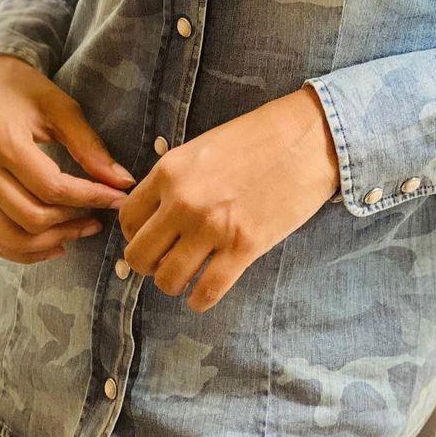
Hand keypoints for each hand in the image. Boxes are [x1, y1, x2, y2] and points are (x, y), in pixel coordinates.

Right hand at [0, 54, 136, 263]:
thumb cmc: (27, 91)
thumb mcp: (61, 108)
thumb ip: (89, 146)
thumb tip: (122, 182)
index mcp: (1, 140)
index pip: (52, 187)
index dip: (91, 197)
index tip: (119, 197)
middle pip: (31, 218)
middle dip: (72, 223)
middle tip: (101, 217)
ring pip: (9, 240)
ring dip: (50, 243)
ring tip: (81, 230)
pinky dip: (23, 251)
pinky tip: (53, 242)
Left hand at [116, 86, 340, 312]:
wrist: (307, 138)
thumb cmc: (259, 137)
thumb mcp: (203, 147)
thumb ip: (177, 179)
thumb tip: (160, 213)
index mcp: (170, 171)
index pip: (128, 218)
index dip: (136, 234)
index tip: (152, 237)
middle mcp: (183, 202)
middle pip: (139, 256)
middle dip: (149, 264)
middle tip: (167, 260)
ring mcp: (213, 228)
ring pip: (168, 280)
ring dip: (174, 283)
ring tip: (188, 275)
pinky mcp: (244, 248)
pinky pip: (206, 292)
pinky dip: (200, 300)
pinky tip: (204, 292)